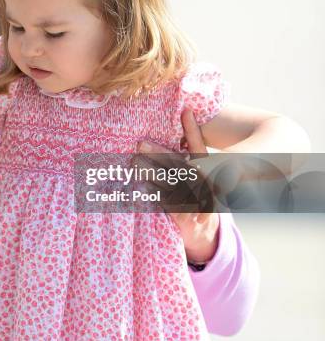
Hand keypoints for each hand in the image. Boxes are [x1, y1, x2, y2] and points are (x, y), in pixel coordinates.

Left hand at [138, 109, 219, 262]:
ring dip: (150, 171)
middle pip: (178, 163)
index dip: (192, 128)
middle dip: (158, 153)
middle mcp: (202, 181)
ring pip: (169, 181)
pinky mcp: (184, 213)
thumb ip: (185, 154)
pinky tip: (141, 184)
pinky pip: (166, 200)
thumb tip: (170, 129)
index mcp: (206, 168)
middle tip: (140, 143)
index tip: (186, 111)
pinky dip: (154, 192)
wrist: (203, 229)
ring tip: (134, 162)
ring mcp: (194, 198)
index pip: (199, 144)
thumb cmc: (195, 192)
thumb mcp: (195, 173)